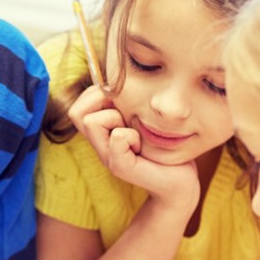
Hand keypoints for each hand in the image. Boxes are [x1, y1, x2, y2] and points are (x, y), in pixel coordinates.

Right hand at [67, 86, 198, 210]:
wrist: (180, 180)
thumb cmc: (164, 145)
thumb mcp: (142, 117)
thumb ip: (125, 103)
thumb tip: (114, 79)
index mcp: (102, 133)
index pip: (78, 106)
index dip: (97, 96)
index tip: (124, 106)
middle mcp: (100, 145)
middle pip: (79, 112)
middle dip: (104, 105)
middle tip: (128, 119)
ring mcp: (107, 158)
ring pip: (92, 121)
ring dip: (117, 119)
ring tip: (136, 134)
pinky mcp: (120, 167)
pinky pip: (117, 138)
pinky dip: (132, 136)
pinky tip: (143, 146)